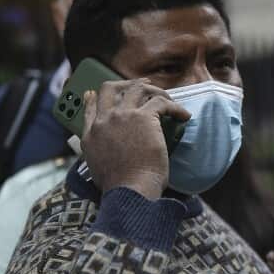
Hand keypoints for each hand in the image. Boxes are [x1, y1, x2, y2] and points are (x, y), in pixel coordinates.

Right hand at [81, 79, 190, 198]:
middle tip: (144, 87)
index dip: (96, 96)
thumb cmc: (119, 186)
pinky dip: (175, 107)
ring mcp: (122, 116)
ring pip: (137, 89)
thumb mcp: (97, 168)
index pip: (90, 106)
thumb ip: (98, 153)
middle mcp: (104, 120)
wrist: (129, 190)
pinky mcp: (143, 117)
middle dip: (127, 84)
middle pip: (110, 88)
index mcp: (90, 134)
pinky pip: (161, 102)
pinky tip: (183, 115)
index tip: (100, 92)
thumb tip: (108, 152)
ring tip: (168, 100)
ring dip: (155, 91)